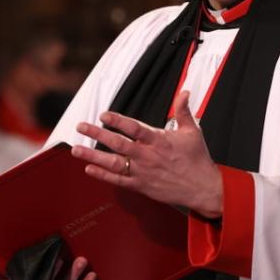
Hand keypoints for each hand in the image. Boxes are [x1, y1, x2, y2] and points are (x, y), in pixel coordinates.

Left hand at [73, 91, 222, 217]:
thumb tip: (184, 92)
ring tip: (75, 150)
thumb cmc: (198, 159)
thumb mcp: (192, 131)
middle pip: (118, 144)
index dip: (117, 121)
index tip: (103, 115)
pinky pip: (118, 181)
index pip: (134, 128)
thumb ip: (183, 111)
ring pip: (113, 163)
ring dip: (92, 156)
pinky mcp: (142, 186)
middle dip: (97, 134)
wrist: (203, 188)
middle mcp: (148, 156)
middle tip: (81, 127)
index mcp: (159, 140)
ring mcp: (143, 172)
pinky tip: (89, 169)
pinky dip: (103, 175)